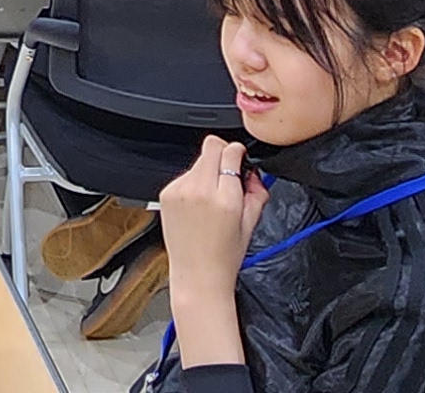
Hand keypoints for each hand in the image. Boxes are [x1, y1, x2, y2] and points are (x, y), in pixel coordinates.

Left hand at [154, 137, 266, 345]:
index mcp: (226, 198)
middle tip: (228, 175)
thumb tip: (254, 172)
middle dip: (223, 155)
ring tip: (213, 197)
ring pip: (197, 161)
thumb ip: (257, 191)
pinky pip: (184, 176)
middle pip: (211, 146)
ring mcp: (180, 191)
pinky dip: (193, 183)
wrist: (197, 276)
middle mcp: (200, 191)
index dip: (238, 153)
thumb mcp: (251, 223)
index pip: (231, 152)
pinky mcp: (167, 195)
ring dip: (207, 171)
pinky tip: (198, 205)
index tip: (240, 160)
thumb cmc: (224, 257)